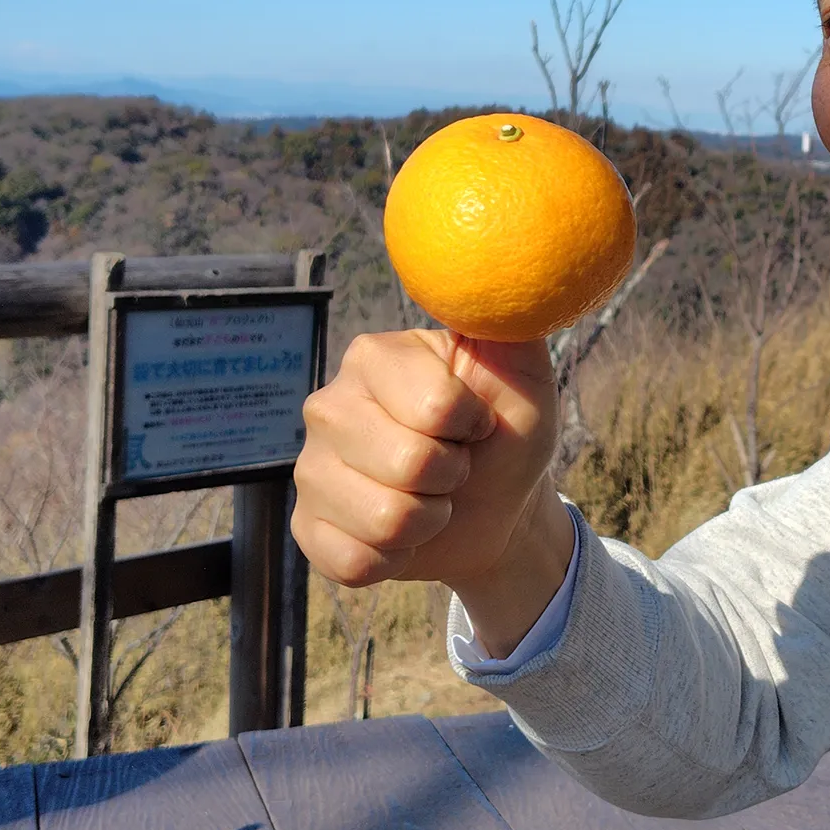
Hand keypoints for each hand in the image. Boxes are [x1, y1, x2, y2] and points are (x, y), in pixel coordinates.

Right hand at [292, 331, 573, 653]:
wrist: (497, 509)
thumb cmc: (508, 433)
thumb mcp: (523, 373)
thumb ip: (509, 319)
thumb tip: (492, 268)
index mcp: (374, 356)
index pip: (434, 407)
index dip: (473, 427)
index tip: (477, 423)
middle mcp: (328, 405)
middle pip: (409, 464)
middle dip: (452, 478)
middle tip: (453, 467)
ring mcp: (310, 468)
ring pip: (383, 519)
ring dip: (428, 522)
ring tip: (429, 499)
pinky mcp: (307, 526)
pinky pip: (352, 561)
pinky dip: (394, 559)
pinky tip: (401, 536)